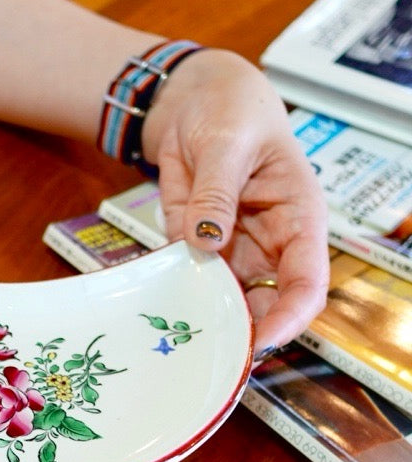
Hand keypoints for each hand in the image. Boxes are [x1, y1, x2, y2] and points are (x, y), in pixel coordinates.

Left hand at [141, 49, 329, 351]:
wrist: (193, 101)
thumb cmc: (231, 110)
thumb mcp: (227, 142)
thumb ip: (217, 192)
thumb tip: (208, 239)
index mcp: (297, 217)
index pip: (306, 282)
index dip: (289, 318)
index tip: (261, 341)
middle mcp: (268, 243)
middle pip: (266, 306)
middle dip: (242, 335)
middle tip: (210, 359)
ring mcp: (231, 251)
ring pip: (225, 303)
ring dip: (204, 324)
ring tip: (178, 346)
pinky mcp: (195, 249)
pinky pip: (188, 283)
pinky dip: (174, 300)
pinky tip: (155, 317)